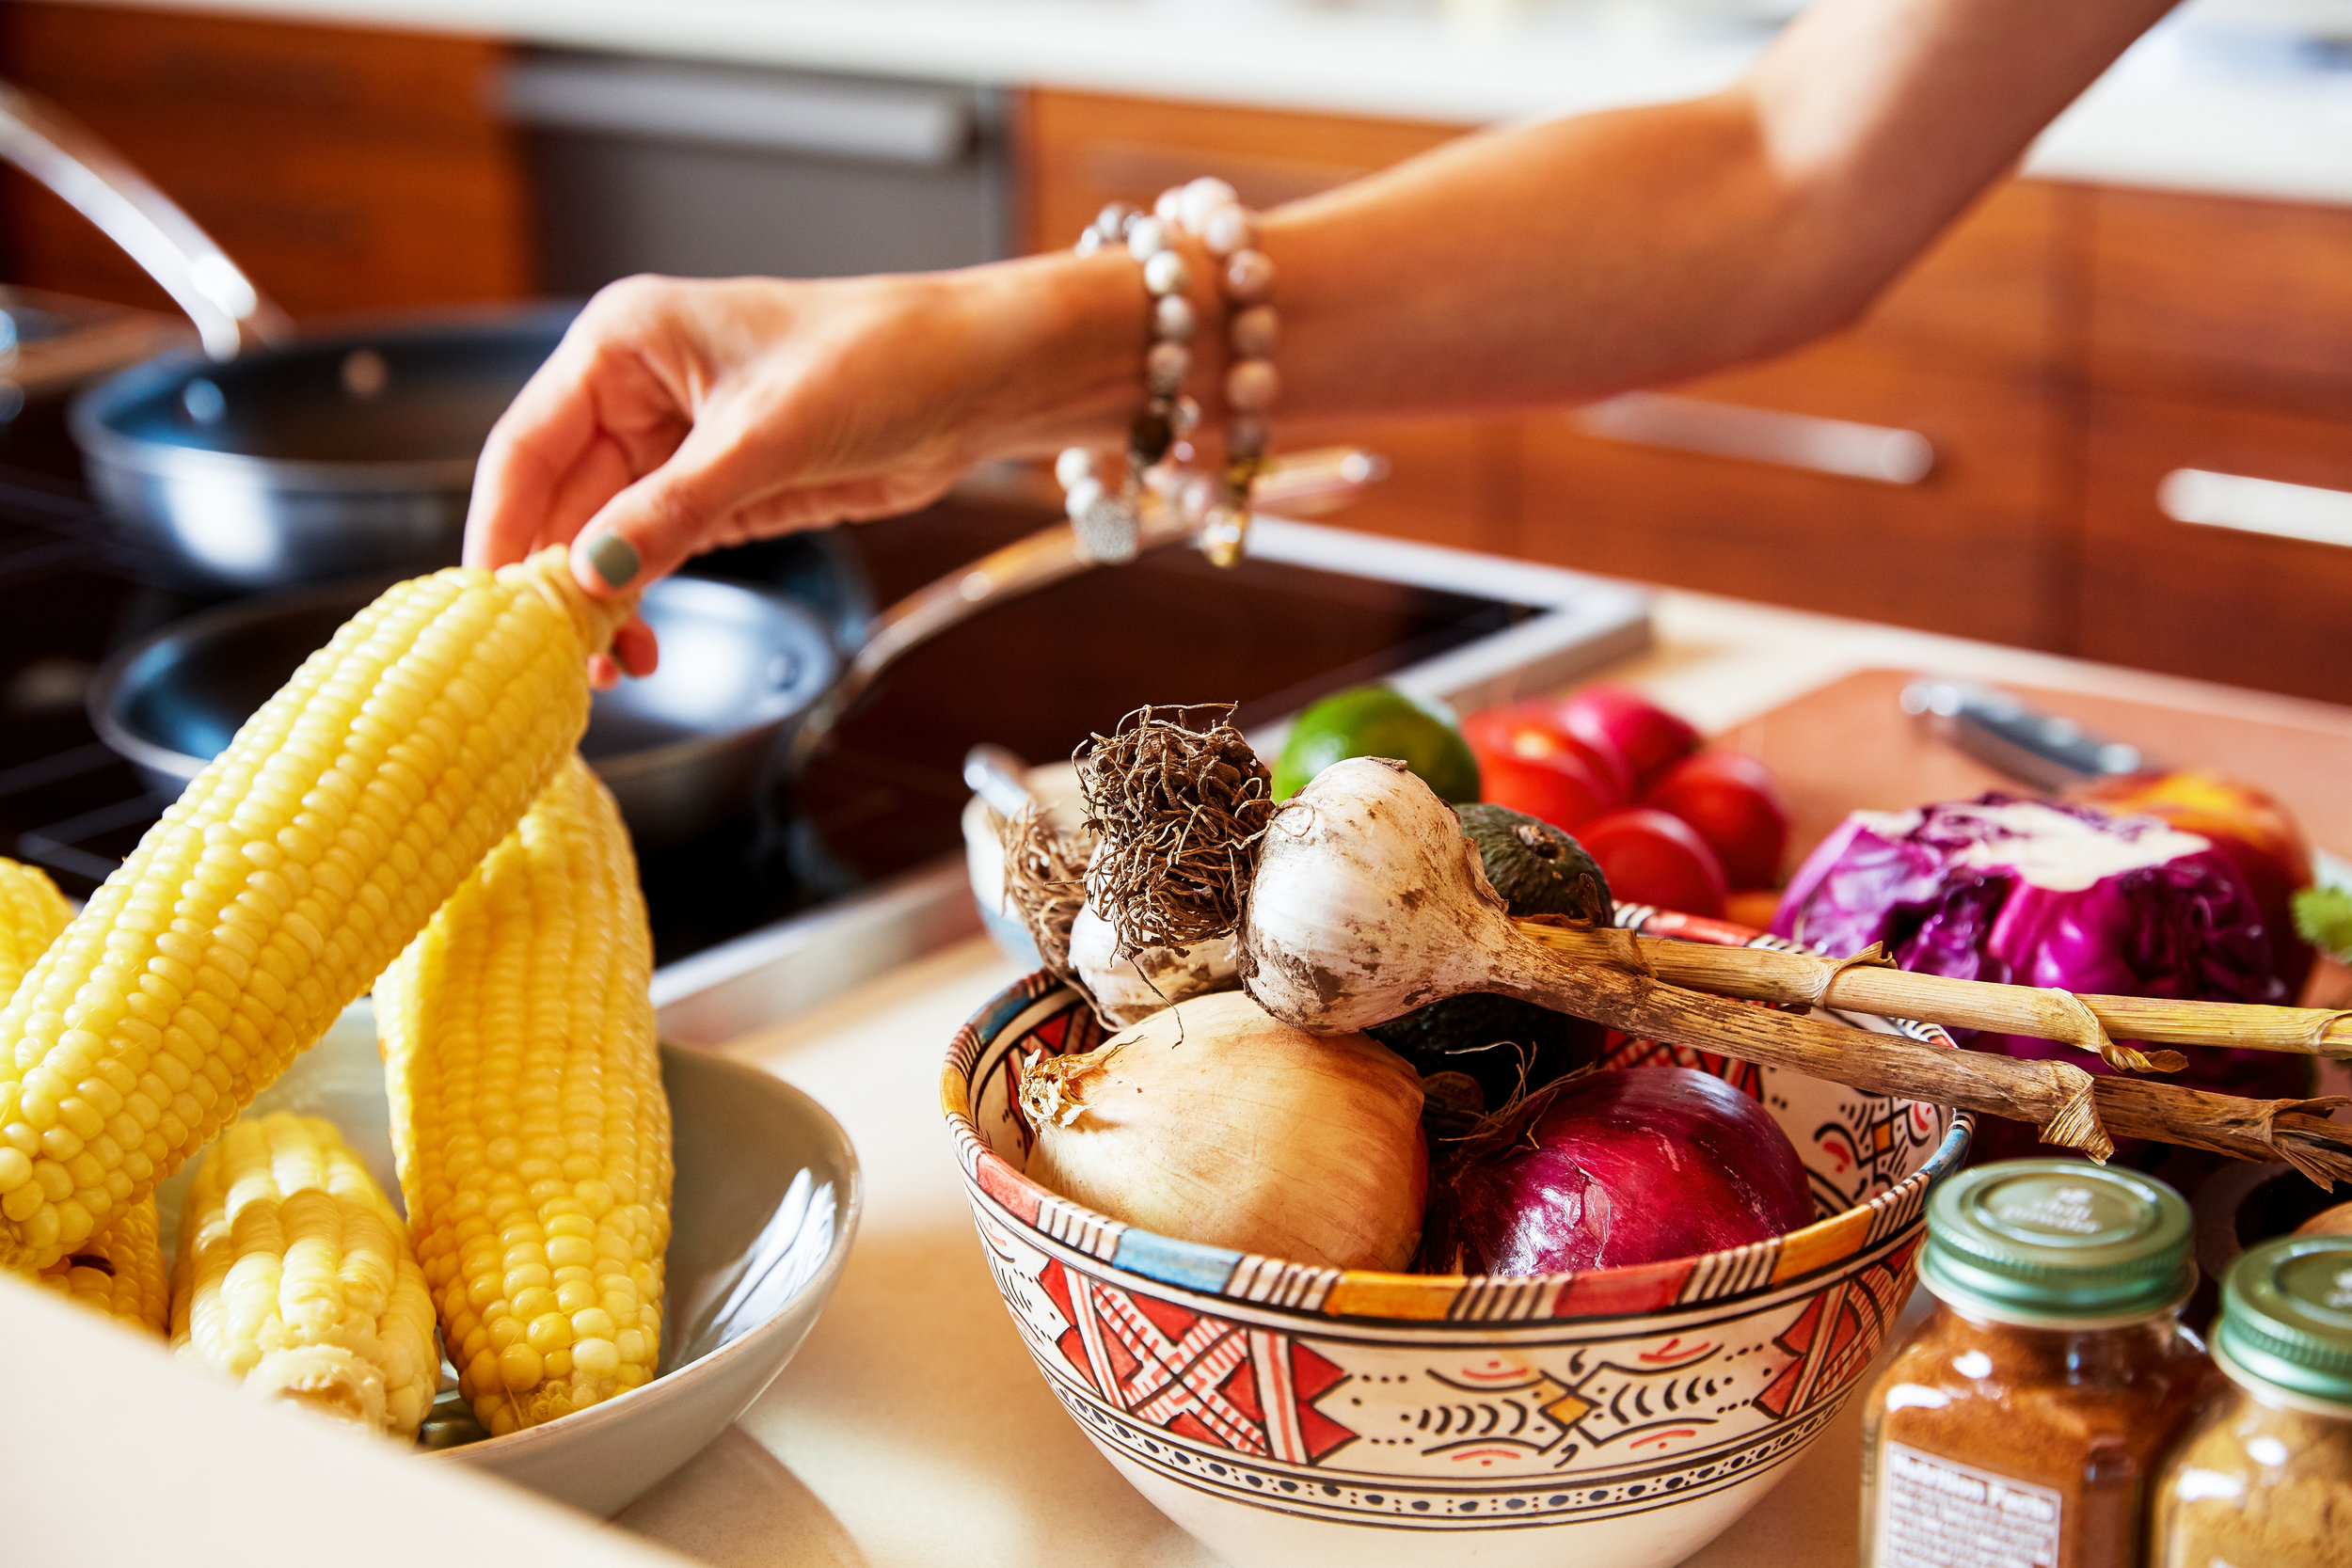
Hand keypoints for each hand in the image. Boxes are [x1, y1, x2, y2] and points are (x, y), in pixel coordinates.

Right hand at [465, 263, 1123, 678]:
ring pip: (603, 536)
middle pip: (559, 500)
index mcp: (624, 343)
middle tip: (549, 662)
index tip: (487, 606)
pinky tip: (639, 647)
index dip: (501, 526)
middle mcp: (636, 391)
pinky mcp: (720, 492)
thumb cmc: (882, 361)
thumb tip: (593, 574)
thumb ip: (677, 509)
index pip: (527, 444)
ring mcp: (675, 445)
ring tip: (603, 670)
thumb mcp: (770, 437)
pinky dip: (643, 600)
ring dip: (598, 603)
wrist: (977, 381)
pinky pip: (654, 552)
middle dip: (553, 581)